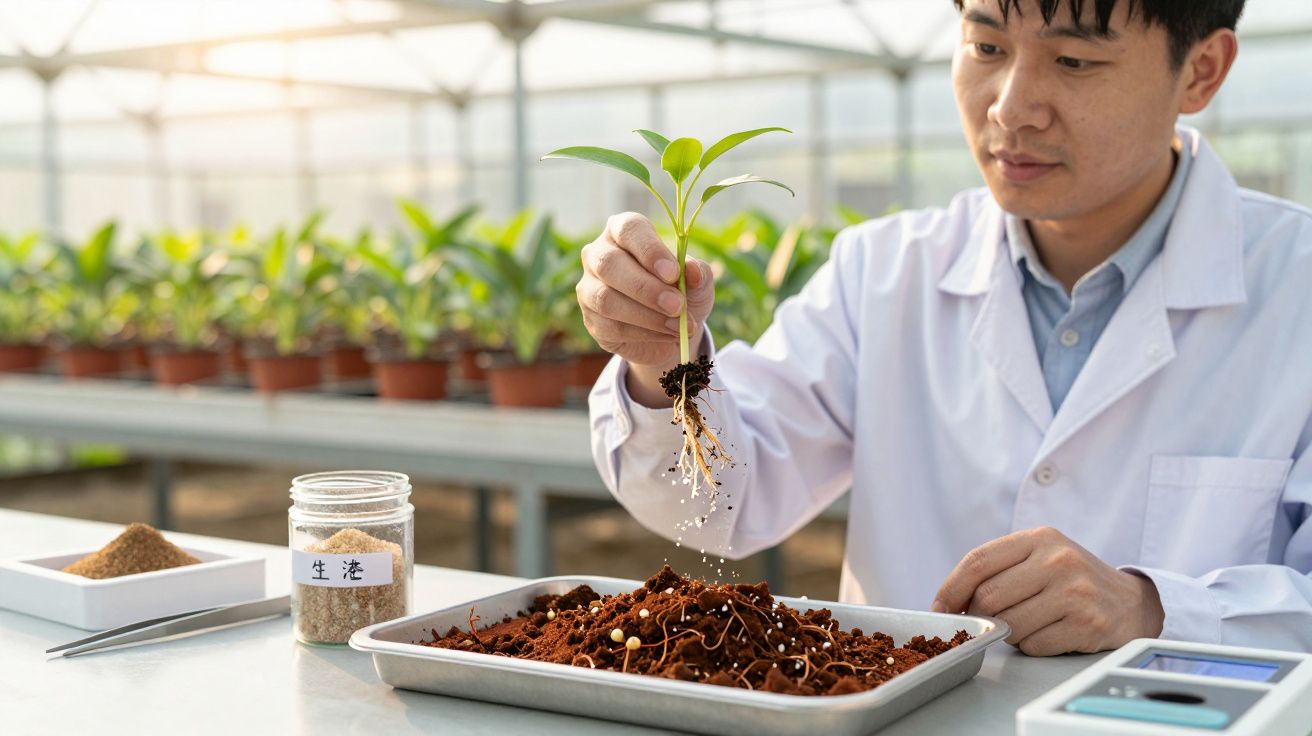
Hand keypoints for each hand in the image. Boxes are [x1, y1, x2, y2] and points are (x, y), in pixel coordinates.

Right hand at [577, 213, 714, 403]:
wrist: (670, 329)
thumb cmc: (681, 292)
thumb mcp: (697, 282)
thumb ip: (698, 273)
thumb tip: (693, 272)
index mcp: (623, 231)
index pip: (628, 229)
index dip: (649, 250)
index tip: (673, 273)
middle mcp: (598, 254)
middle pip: (609, 264)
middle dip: (646, 288)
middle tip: (677, 305)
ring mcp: (589, 287)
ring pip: (606, 299)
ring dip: (646, 315)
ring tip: (678, 326)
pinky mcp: (591, 319)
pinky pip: (611, 326)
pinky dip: (643, 333)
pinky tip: (667, 335)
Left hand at [931, 527, 1164, 655]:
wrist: (1130, 602)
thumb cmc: (1072, 580)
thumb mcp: (1040, 556)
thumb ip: (999, 569)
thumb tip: (950, 601)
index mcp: (1039, 538)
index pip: (978, 562)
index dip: (951, 589)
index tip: (939, 609)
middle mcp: (1058, 560)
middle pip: (988, 597)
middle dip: (978, 616)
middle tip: (985, 622)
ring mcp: (1075, 592)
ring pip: (1009, 625)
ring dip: (1008, 633)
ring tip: (1026, 623)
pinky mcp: (1087, 624)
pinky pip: (1034, 645)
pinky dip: (1032, 646)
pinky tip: (1049, 633)